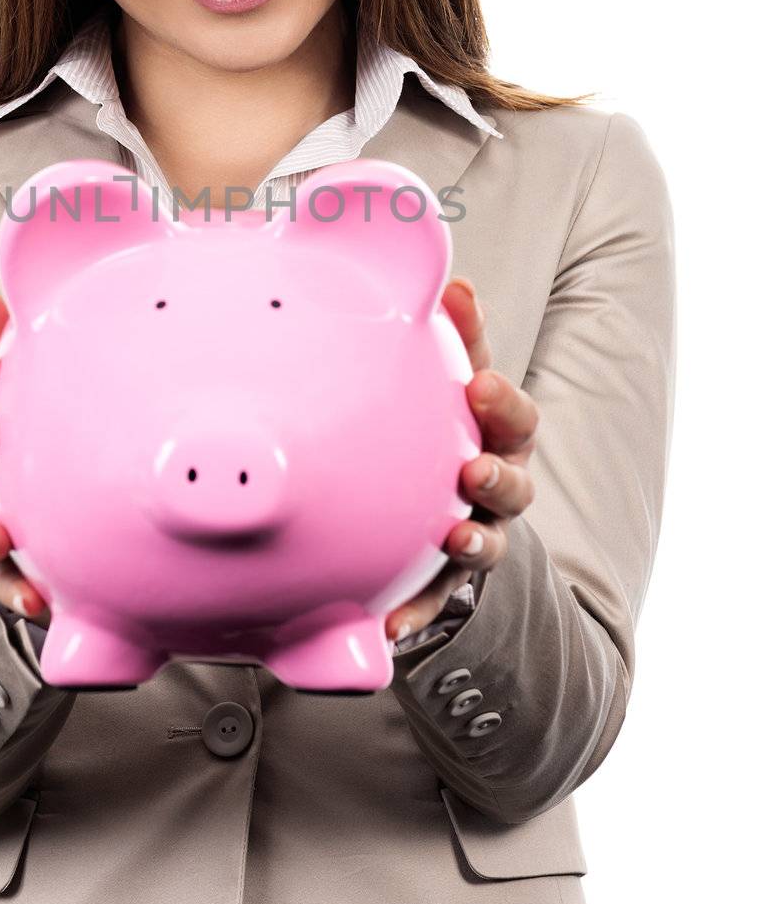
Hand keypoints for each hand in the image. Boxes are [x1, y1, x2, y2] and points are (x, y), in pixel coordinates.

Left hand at [384, 276, 537, 644]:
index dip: (502, 400)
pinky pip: (434, 602)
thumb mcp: (447, 379)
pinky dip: (416, 613)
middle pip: (514, 482)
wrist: (433, 504)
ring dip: (474, 540)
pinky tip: (390, 626)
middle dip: (499, 475)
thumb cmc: (443, 425)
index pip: (512, 413)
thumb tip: (453, 278)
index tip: (480, 385)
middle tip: (476, 468)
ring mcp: (476, 535)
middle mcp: (496, 486)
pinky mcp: (444, 583)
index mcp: (497, 433)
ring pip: (488, 542)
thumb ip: (453, 335)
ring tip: (454, 537)